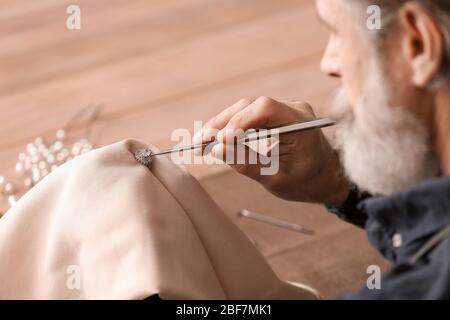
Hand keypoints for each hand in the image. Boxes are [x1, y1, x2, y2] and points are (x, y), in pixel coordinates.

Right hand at [192, 97, 350, 205]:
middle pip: (250, 106)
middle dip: (222, 124)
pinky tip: (214, 139)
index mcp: (301, 124)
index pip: (265, 109)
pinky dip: (231, 128)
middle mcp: (293, 110)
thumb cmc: (306, 181)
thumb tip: (217, 150)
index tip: (220, 140)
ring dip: (222, 125)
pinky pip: (249, 117)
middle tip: (199, 143)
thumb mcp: (276, 179)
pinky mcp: (275, 116)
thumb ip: (247, 164)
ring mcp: (284, 110)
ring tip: (201, 143)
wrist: (325, 178)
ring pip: (245, 110)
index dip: (239, 121)